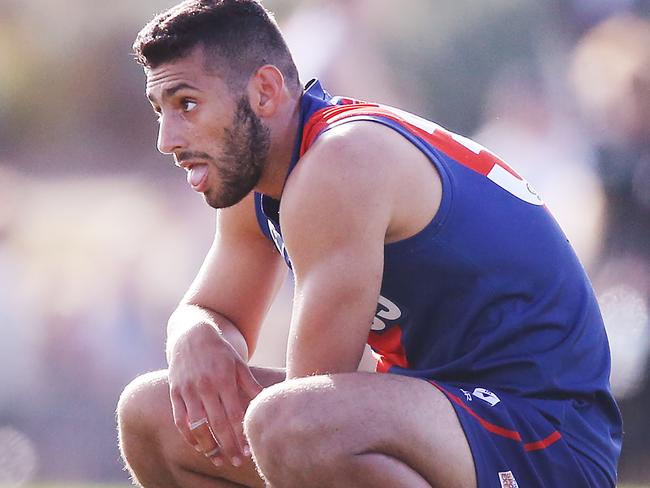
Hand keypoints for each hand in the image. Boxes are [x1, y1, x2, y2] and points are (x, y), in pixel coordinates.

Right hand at [167, 321, 261, 466]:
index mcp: (223, 378)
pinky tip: (199, 447)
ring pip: (197, 425)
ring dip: (208, 446)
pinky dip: (189, 436)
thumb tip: (267, 401)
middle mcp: (204, 385)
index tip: (248, 450)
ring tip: (218, 460)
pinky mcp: (174, 392)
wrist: (191, 334)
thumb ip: (251, 385)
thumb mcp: (239, 364)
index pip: (233, 413)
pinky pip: (180, 420)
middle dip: (227, 446)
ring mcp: (187, 390)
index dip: (240, 434)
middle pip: (217, 423)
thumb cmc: (220, 352)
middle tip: (237, 461)